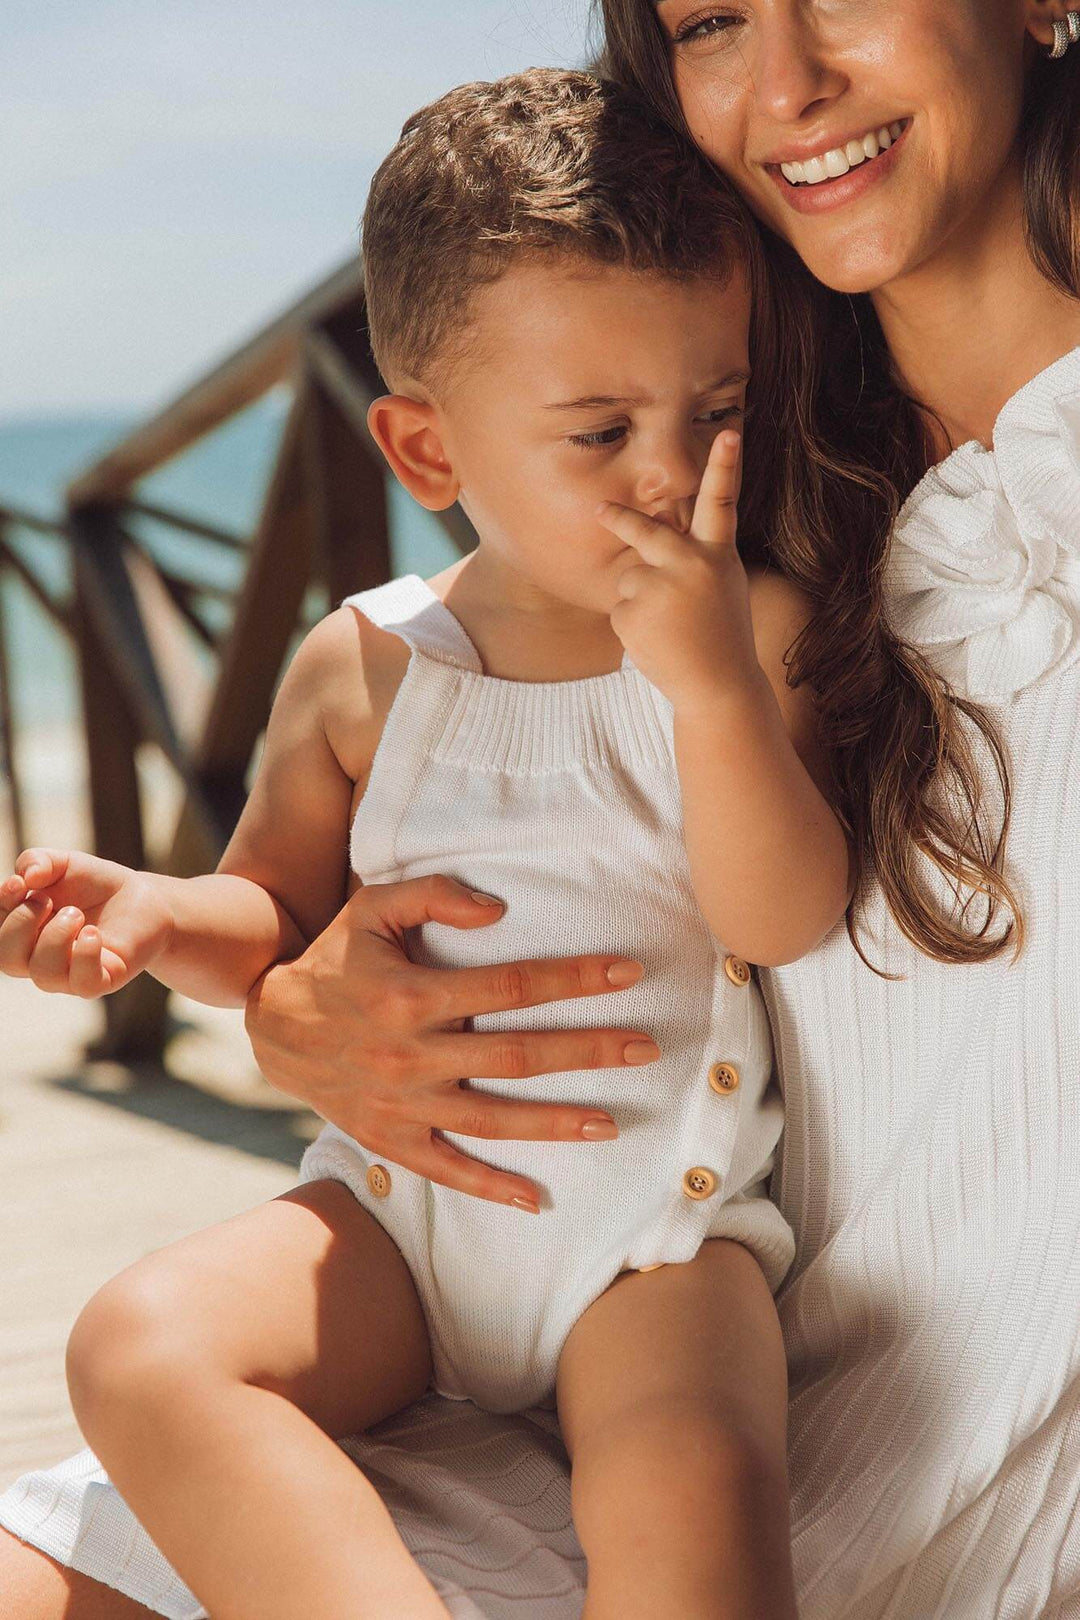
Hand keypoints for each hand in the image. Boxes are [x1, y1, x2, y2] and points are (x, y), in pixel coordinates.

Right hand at [0, 848, 173, 997]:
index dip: (2, 907)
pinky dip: (85, 955)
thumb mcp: (64, 863)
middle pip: (7, 959)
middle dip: (23, 923)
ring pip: (43, 974)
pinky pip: (83, 984)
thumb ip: (38, 861)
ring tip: (77, 914)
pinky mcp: (102, 980)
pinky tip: (94, 933)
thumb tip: (25, 877)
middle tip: (50, 900)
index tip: (20, 884)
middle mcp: (40, 957)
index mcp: (23, 932)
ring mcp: (70, 973)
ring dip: (56, 936)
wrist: (143, 898)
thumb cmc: (95, 885)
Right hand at [244, 875, 659, 1211]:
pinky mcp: (390, 1139)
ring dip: (555, 1124)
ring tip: (613, 1123)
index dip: (574, 978)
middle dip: (587, 1051)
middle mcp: (410, 1054)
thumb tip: (499, 909)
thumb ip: (434, 896)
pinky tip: (537, 1198)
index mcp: (411, 995)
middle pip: (516, 1057)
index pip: (512, 986)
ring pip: (492, 1120)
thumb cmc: (337, 958)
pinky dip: (490, 1187)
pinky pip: (446, 1169)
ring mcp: (402, 1104)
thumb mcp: (374, 907)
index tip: (627, 972)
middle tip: (646, 1047)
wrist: (272, 1026)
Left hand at [597, 430, 763, 711]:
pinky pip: (621, 608)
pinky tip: (658, 641)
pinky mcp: (633, 613)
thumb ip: (696, 557)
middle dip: (620, 520)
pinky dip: (633, 625)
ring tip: (670, 627)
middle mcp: (690, 565)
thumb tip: (654, 535)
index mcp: (717, 555)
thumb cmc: (721, 633)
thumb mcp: (721, 586)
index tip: (728, 432)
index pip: (721, 502)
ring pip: (631, 578)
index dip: (725, 465)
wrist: (718, 685)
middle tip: (599, 509)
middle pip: (646, 532)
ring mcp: (659, 588)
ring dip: (641, 600)